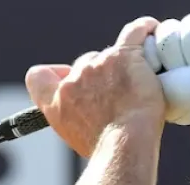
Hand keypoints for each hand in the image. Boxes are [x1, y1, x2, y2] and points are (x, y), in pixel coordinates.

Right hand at [25, 16, 167, 158]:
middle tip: (121, 92)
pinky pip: (135, 33)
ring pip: (111, 54)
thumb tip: (88, 108)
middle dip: (101, 73)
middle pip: (84, 64)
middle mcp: (72, 81)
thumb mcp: (76, 137)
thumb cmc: (106, 148)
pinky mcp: (123, 56)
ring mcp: (97, 65)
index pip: (38, 77)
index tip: (67, 77)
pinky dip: (144, 30)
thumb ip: (74, 114)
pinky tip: (150, 33)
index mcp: (55, 102)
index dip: (54, 74)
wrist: (124, 145)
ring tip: (142, 82)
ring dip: (125, 63)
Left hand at [146, 10, 189, 146]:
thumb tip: (141, 38)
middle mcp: (185, 48)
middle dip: (176, 54)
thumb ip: (140, 62)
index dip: (156, 53)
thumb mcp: (154, 85)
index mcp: (164, 61)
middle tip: (189, 73)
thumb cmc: (189, 101)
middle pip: (169, 28)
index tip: (165, 72)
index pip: (151, 37)